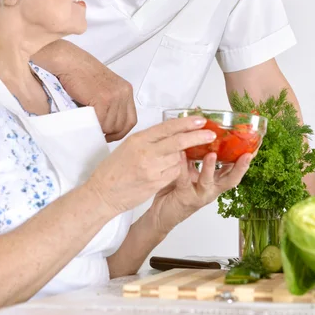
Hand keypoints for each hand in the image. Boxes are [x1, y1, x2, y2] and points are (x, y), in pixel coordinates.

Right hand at [59, 56, 136, 141]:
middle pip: (121, 126)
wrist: (70, 62)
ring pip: (111, 126)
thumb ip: (111, 104)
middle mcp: (124, 93)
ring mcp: (114, 96)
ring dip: (99, 129)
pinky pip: (101, 122)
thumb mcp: (104, 88)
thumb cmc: (82, 74)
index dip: (120, 132)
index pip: (131, 120)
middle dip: (108, 133)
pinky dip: (93, 125)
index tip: (108, 135)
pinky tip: (86, 121)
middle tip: (95, 131)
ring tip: (88, 123)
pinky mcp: (103, 99)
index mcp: (126, 90)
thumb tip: (109, 127)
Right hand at [88, 117, 216, 214]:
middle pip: (179, 141)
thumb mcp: (129, 146)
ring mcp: (152, 169)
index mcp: (139, 139)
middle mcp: (146, 152)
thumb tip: (170, 131)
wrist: (103, 193)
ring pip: (178, 158)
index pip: (168, 127)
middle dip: (198, 137)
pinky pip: (173, 173)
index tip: (201, 120)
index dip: (186, 123)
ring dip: (180, 158)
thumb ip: (149, 139)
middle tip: (211, 134)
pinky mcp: (156, 183)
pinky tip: (164, 172)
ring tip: (167, 160)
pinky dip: (174, 171)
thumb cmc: (113, 170)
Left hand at [149, 152, 252, 234]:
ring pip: (208, 181)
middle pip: (230, 180)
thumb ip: (197, 157)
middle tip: (247, 154)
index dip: (245, 161)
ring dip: (210, 167)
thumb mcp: (191, 171)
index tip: (254, 148)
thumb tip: (202, 133)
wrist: (160, 214)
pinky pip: (184, 179)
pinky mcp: (184, 197)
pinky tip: (181, 153)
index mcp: (214, 183)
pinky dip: (182, 166)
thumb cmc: (176, 189)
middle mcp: (210, 190)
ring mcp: (198, 195)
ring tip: (212, 154)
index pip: (234, 171)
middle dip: (240, 167)